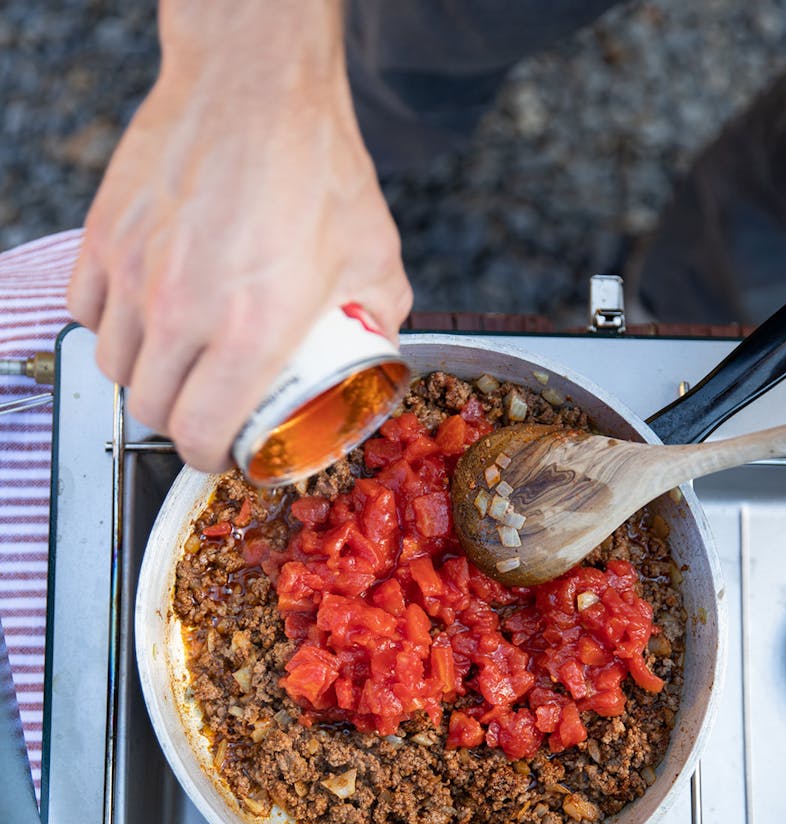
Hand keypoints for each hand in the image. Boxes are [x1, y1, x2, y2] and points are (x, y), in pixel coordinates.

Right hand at [68, 1, 411, 472]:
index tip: (225, 449)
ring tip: (175, 362)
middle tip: (205, 409)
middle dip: (180, 422)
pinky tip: (140, 315)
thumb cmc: (317, 164)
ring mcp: (136, 273)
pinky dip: (107, 325)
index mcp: (252, 330)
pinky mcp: (106, 237)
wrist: (257, 84)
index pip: (200, 434)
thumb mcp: (376, 257)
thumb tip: (372, 353)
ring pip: (112, 367)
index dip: (211, 456)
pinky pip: (85, 311)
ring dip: (143, 378)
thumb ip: (377, 320)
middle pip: (151, 410)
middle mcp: (183, 311)